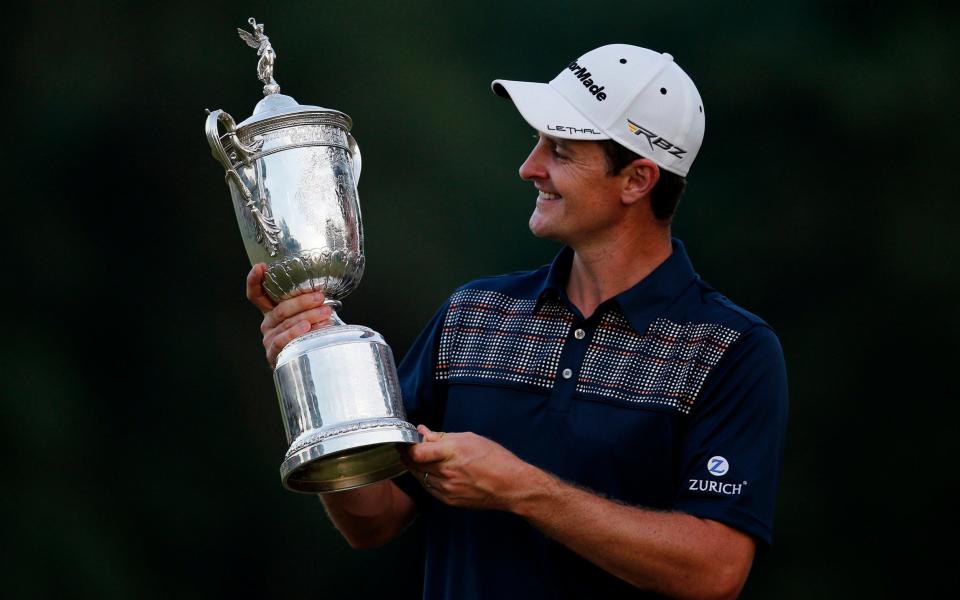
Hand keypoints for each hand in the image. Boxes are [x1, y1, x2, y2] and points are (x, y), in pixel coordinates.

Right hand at [245, 263, 333, 367]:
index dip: (255, 280)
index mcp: (271, 311)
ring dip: (307, 316)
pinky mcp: (273, 353)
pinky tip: (308, 328)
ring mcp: (269, 338)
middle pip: (280, 308)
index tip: (261, 267)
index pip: (257, 294)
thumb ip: (307, 304)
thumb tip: (323, 290)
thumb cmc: (307, 335)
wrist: (306, 363)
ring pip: (286, 323)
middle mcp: (267, 323)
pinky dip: (296, 333)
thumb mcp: (305, 316)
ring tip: (324, 312)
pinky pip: (283, 340)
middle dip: (302, 301)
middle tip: (320, 297)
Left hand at [402, 425, 543, 511]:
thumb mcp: (469, 438)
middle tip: (406, 448)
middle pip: (413, 465)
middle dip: (407, 455)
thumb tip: (423, 431)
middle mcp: (445, 472)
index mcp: (450, 453)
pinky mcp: (449, 500)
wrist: (510, 485)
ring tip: (421, 458)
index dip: (406, 446)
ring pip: (419, 477)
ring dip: (416, 467)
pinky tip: (431, 472)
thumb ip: (442, 436)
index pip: (416, 452)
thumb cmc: (495, 459)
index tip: (404, 441)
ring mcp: (446, 489)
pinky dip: (426, 479)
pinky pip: (429, 488)